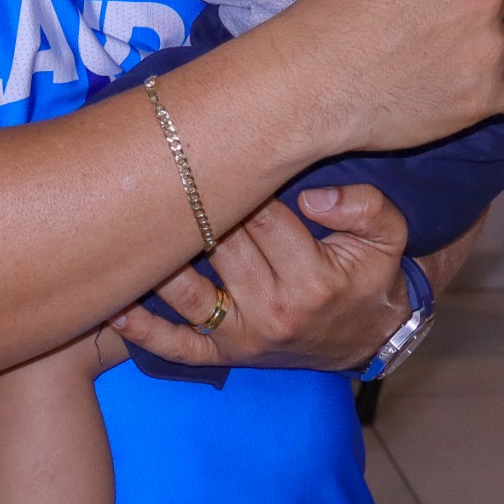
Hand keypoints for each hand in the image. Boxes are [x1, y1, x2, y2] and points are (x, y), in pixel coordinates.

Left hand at [113, 184, 411, 372]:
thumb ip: (365, 207)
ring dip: (157, 258)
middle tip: (171, 164)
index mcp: (311, 281)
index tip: (220, 148)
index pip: (262, 218)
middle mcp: (271, 312)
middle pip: (218, 245)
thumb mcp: (391, 237)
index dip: (241, 181)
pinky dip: (141, 329)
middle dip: (195, 204)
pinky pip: (175, 347)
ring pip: (185, 291)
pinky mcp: (224, 355)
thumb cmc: (372, 277)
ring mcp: (242, 337)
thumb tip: (313, 197)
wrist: (372, 338)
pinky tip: (112, 302)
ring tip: (129, 219)